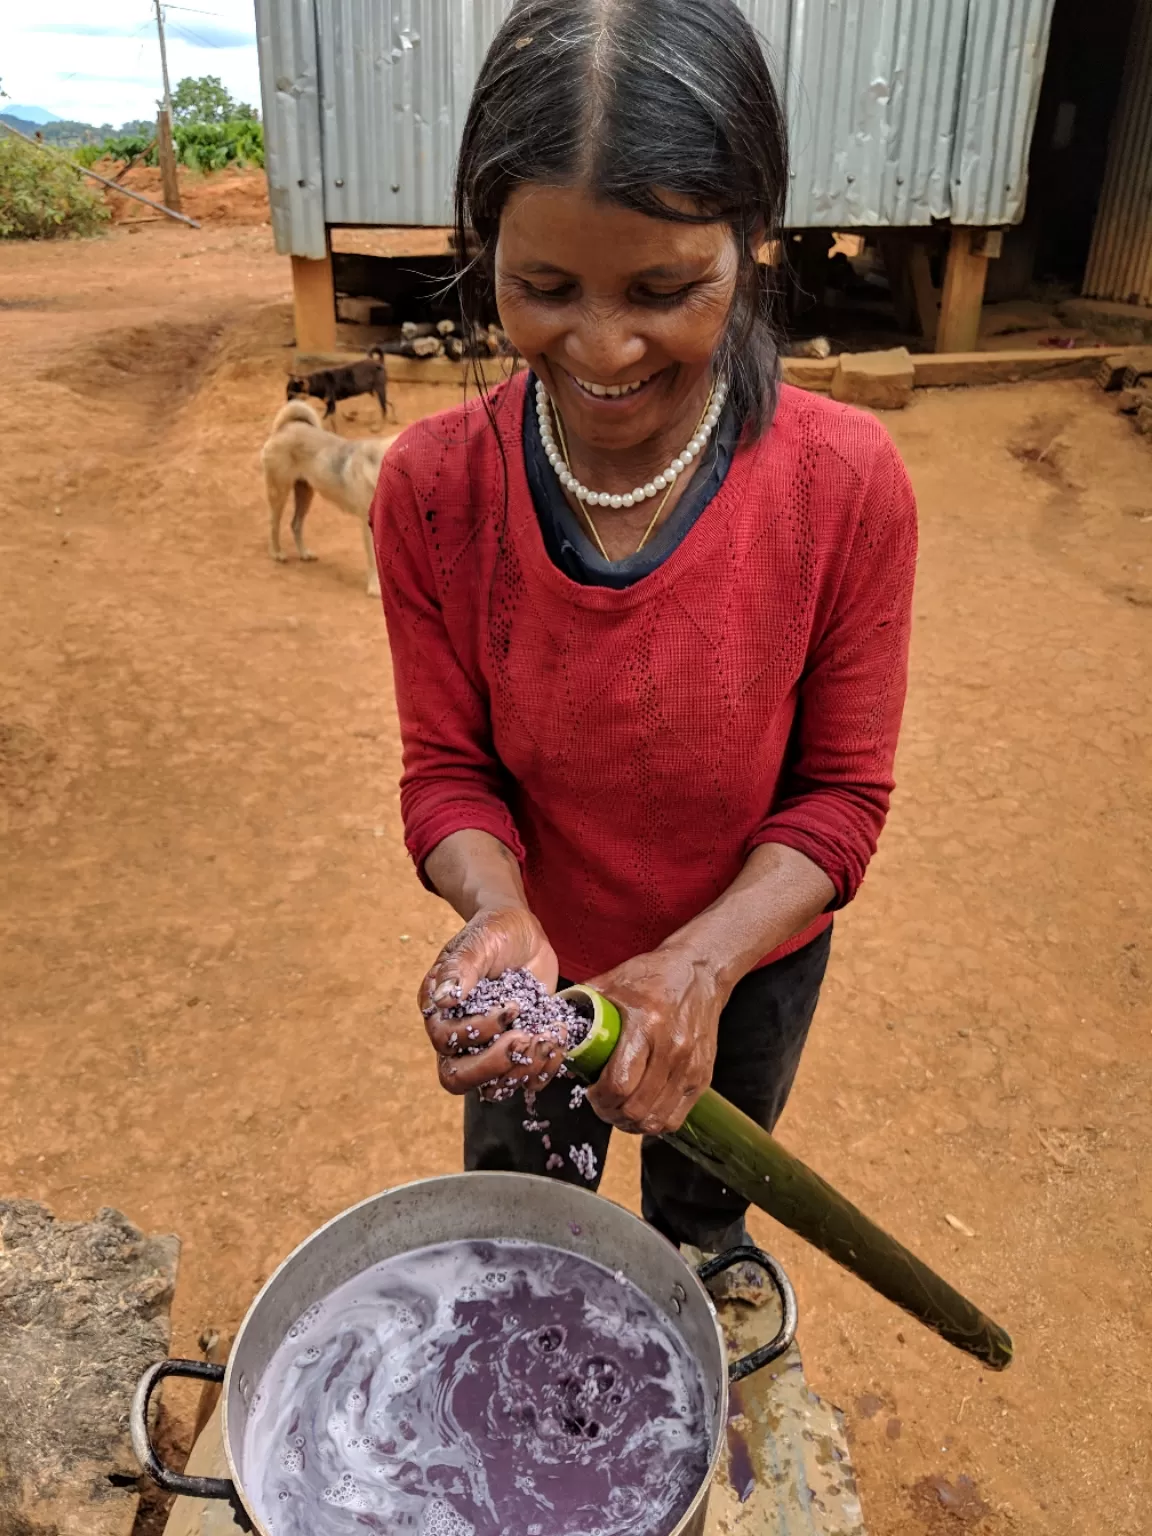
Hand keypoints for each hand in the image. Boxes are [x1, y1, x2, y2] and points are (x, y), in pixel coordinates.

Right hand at [420, 907, 561, 1097]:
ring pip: (493, 1087)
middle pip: (459, 1078)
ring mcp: (488, 1048)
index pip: (446, 1042)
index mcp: (440, 1010)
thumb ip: (461, 968)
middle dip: (495, 1065)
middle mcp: (458, 1036)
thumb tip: (443, 998)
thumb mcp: (480, 943)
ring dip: (523, 1071)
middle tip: (526, 1039)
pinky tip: (557, 1042)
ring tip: (548, 1039)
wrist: (524, 934)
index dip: (479, 1031)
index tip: (512, 1007)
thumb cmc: (495, 932)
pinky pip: (524, 1080)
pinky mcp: (517, 1051)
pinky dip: (544, 1070)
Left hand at [586, 946, 724, 1135]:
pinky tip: (641, 1110)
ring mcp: (691, 1066)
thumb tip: (552, 1026)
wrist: (699, 972)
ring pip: (656, 1120)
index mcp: (646, 1025)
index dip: (598, 1098)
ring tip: (618, 1109)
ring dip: (630, 1123)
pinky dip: (654, 1123)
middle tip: (600, 1102)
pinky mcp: (703, 1077)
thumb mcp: (612, 982)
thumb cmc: (652, 976)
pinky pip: (675, 1118)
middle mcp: (672, 1049)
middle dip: (610, 1113)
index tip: (589, 1090)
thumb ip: (580, 1004)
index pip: (619, 1084)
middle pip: (636, 1108)